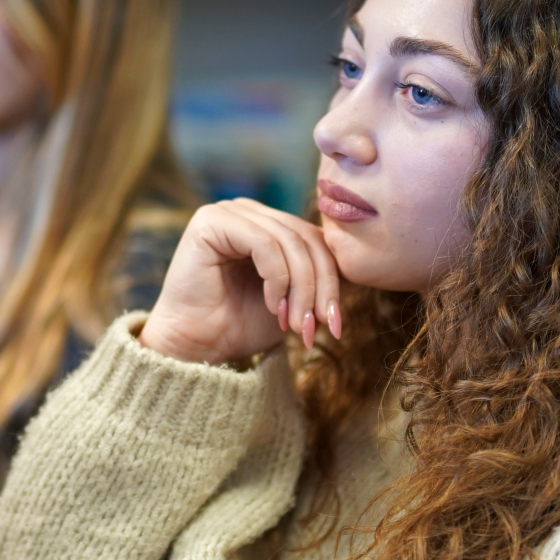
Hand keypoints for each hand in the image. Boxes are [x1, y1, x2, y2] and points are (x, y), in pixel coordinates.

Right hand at [141, 199, 343, 365]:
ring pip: (290, 242)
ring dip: (301, 289)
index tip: (334, 324)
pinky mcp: (212, 221)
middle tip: (320, 327)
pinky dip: (277, 279)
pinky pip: (264, 243)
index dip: (333, 280)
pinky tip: (272, 306)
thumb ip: (322, 279)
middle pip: (307, 239)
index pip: (316, 240)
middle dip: (320, 287)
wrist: (196, 348)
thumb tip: (363, 270)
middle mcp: (250, 212)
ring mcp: (229, 212)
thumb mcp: (295, 301)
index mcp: (269, 225)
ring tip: (297, 325)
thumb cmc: (241, 326)